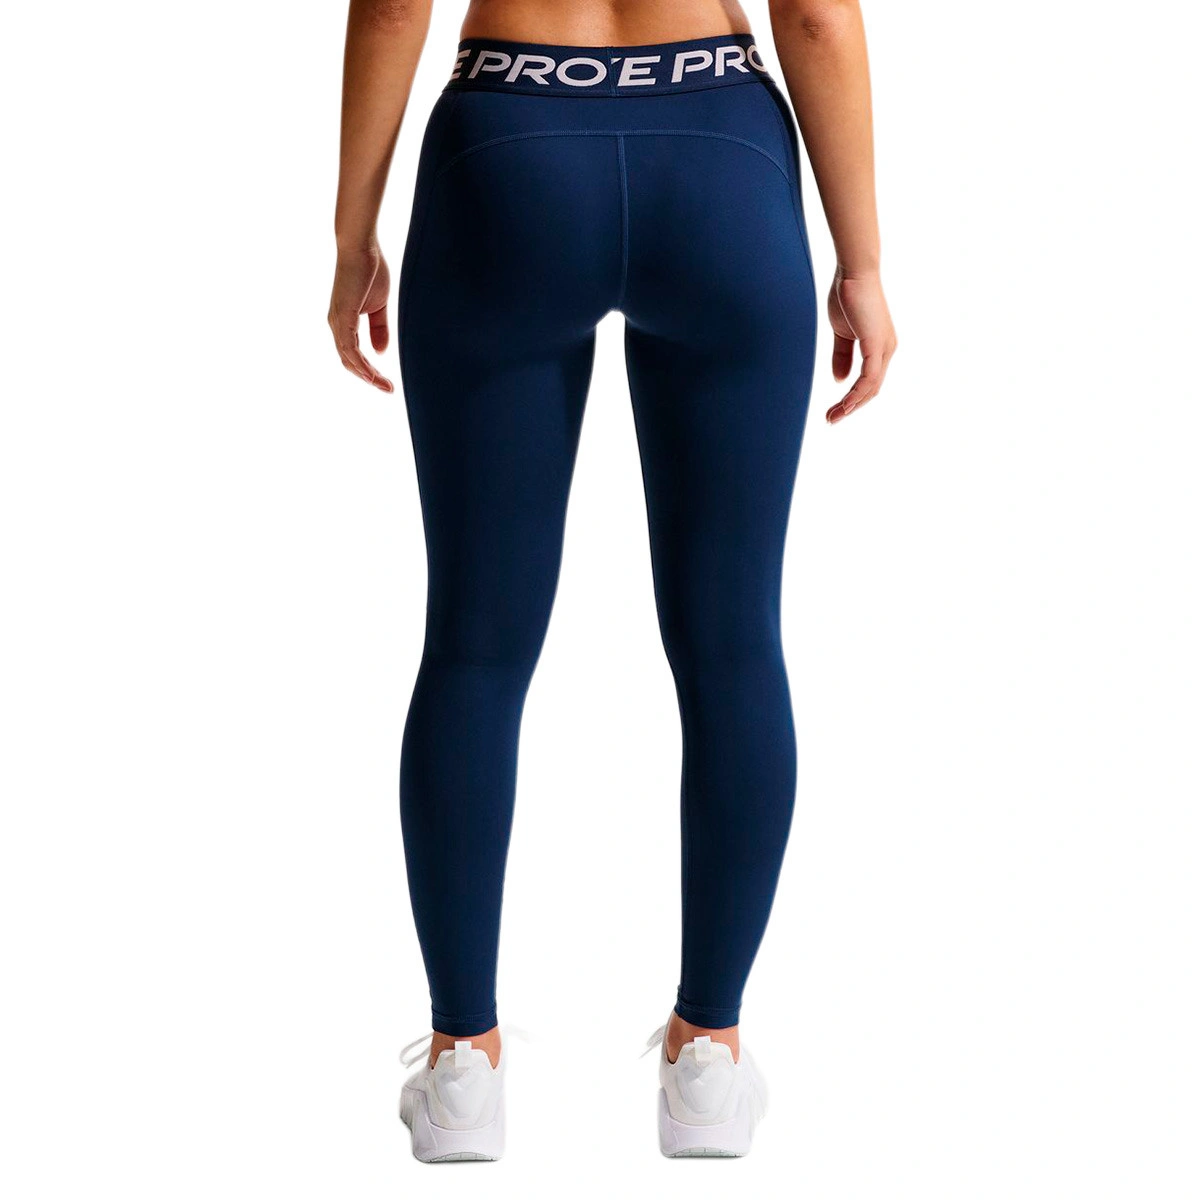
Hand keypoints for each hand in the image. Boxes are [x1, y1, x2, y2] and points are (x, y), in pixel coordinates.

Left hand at [328, 245, 393, 392]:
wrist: (361, 247)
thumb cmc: (370, 270)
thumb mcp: (379, 306)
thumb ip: (379, 329)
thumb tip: (380, 352)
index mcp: (345, 322)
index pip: (354, 355)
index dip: (369, 371)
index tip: (387, 383)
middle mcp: (337, 324)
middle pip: (349, 362)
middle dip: (369, 378)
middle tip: (388, 389)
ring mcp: (338, 321)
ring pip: (348, 359)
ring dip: (367, 375)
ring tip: (384, 386)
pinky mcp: (343, 316)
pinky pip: (349, 348)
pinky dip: (360, 363)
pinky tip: (372, 374)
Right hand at [825, 269, 896, 423]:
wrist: (854, 273)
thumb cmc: (848, 296)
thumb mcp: (842, 333)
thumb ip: (841, 356)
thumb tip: (839, 380)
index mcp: (879, 347)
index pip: (869, 382)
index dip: (852, 398)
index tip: (833, 410)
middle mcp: (887, 350)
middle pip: (871, 390)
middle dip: (850, 408)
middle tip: (830, 420)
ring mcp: (884, 348)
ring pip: (871, 388)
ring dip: (851, 406)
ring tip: (833, 417)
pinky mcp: (876, 345)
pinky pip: (868, 378)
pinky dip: (856, 393)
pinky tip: (844, 405)